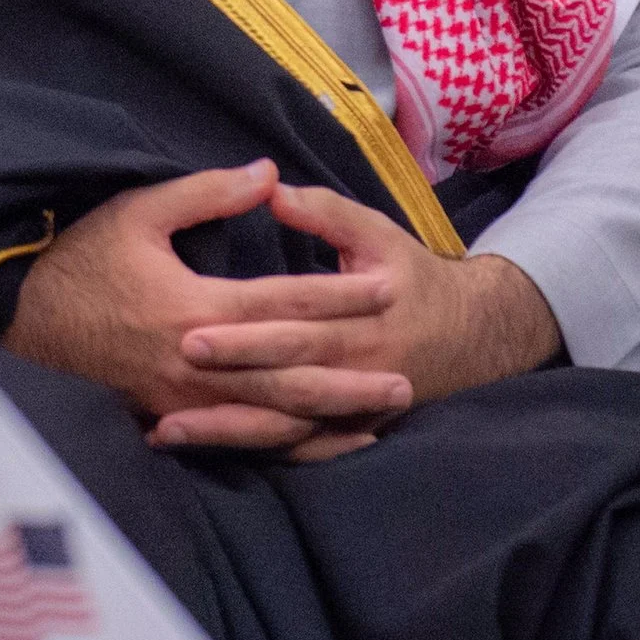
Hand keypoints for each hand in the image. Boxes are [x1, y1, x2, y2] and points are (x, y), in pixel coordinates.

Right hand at [3, 161, 412, 452]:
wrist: (18, 314)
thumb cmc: (81, 256)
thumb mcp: (140, 210)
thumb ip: (209, 193)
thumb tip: (269, 174)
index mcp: (195, 306)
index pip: (285, 301)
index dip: (340, 294)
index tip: (389, 287)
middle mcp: (196, 363)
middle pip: (289, 375)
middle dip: (351, 378)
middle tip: (406, 380)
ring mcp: (182, 400)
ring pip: (270, 419)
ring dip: (327, 419)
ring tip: (378, 418)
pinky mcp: (169, 419)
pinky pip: (237, 441)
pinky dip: (283, 446)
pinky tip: (317, 442)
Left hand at [176, 182, 561, 454]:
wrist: (473, 336)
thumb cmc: (412, 276)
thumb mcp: (377, 233)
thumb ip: (325, 211)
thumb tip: (270, 188)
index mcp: (363, 317)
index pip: (294, 326)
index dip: (243, 332)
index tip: (190, 329)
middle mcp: (356, 369)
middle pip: (282, 379)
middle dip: (225, 380)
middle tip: (169, 375)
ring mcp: (349, 408)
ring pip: (282, 426)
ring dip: (225, 430)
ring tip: (166, 430)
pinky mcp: (342, 429)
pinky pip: (293, 448)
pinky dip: (248, 450)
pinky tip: (198, 449)